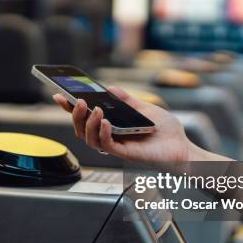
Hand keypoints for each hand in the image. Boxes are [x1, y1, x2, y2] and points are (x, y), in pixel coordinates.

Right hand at [53, 86, 198, 163]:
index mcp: (112, 126)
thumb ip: (127, 100)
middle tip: (78, 101)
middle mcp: (110, 137)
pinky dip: (103, 133)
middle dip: (75, 115)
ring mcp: (117, 146)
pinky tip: (106, 122)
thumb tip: (110, 88)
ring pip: (89, 140)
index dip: (70, 108)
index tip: (59, 95)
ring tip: (94, 109)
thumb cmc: (166, 131)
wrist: (183, 148)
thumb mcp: (145, 108)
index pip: (87, 117)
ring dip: (88, 124)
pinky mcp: (125, 154)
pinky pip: (107, 146)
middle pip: (82, 129)